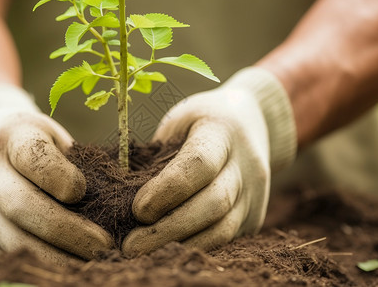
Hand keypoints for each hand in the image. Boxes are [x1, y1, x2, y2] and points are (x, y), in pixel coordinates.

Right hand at [0, 84, 113, 263]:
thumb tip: (114, 204)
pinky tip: (70, 268)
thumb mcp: (58, 138)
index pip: (31, 157)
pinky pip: (9, 257)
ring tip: (91, 262)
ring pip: (12, 240)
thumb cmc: (42, 144)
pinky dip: (42, 266)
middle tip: (103, 244)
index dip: (58, 176)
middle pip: (20, 205)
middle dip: (65, 230)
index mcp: (12, 137)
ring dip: (56, 257)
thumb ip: (78, 162)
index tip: (83, 192)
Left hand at [122, 68, 296, 255]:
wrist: (251, 124)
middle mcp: (247, 165)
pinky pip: (225, 240)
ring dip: (180, 245)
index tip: (137, 210)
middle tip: (130, 246)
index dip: (167, 190)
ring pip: (223, 229)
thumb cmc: (198, 123)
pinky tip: (166, 252)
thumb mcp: (176, 124)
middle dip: (168, 229)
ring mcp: (255, 194)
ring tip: (143, 254)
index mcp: (222, 131)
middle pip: (213, 203)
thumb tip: (122, 197)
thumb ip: (157, 155)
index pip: (199, 164)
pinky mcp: (254, 218)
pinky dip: (194, 248)